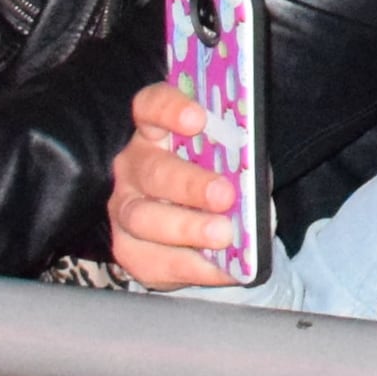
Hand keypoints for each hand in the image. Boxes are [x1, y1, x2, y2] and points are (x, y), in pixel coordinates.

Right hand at [103, 81, 251, 290]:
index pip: (151, 107)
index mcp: (156, 131)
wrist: (195, 228)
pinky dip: (192, 267)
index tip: (199, 119)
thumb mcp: (229, 161)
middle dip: (190, 184)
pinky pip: (152, 261)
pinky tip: (222, 269)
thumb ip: (237, 160)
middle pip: (153, 170)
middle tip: (225, 195)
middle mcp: (133, 166)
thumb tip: (252, 174)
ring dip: (187, 227)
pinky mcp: (127, 249)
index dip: (171, 109)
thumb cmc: (214, 178)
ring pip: (143, 218)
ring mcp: (124, 208)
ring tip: (224, 236)